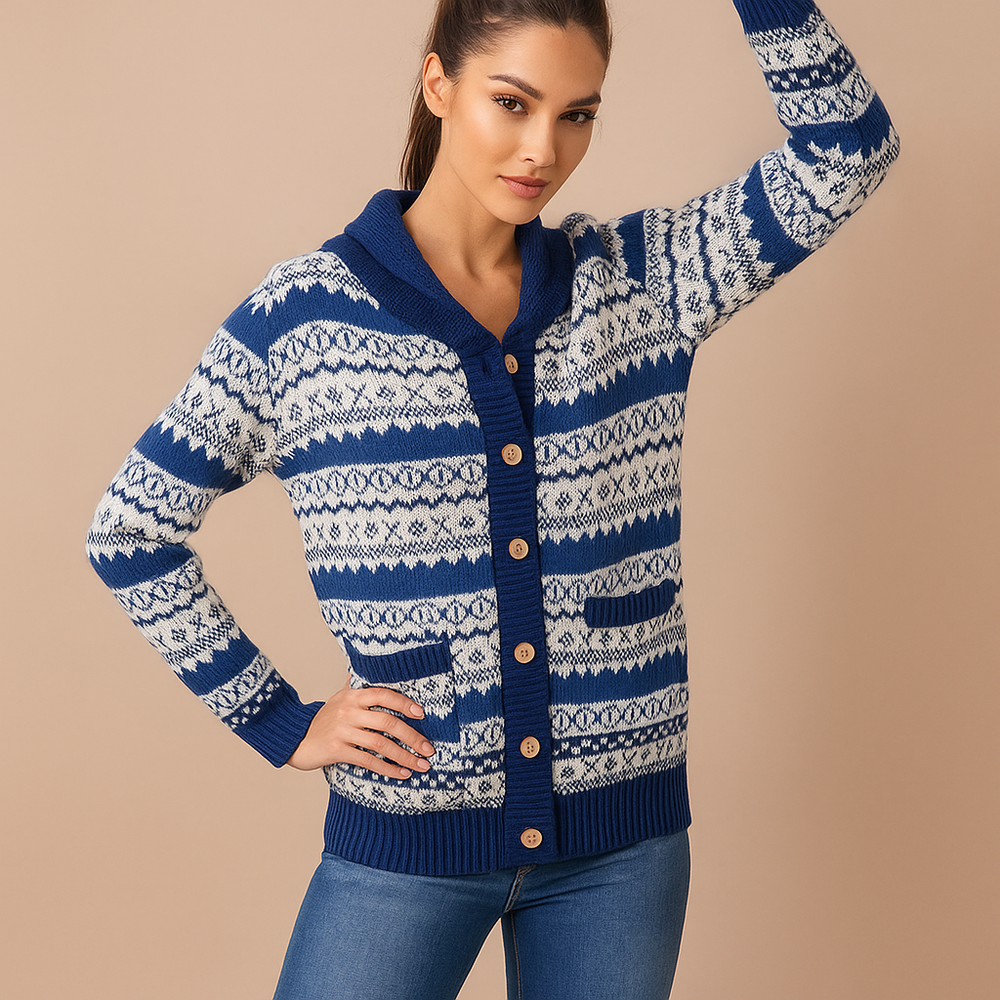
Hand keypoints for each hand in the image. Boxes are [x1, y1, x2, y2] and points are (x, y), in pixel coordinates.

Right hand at [286, 680, 435, 777]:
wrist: (296, 737)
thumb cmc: (324, 718)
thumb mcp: (340, 697)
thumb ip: (359, 685)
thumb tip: (374, 665)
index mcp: (353, 695)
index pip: (384, 695)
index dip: (404, 703)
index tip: (422, 714)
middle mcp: (348, 711)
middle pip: (387, 722)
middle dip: (413, 737)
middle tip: (429, 748)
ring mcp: (342, 731)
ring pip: (381, 744)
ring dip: (405, 756)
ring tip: (422, 765)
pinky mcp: (337, 750)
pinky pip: (368, 760)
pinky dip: (388, 768)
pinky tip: (402, 774)